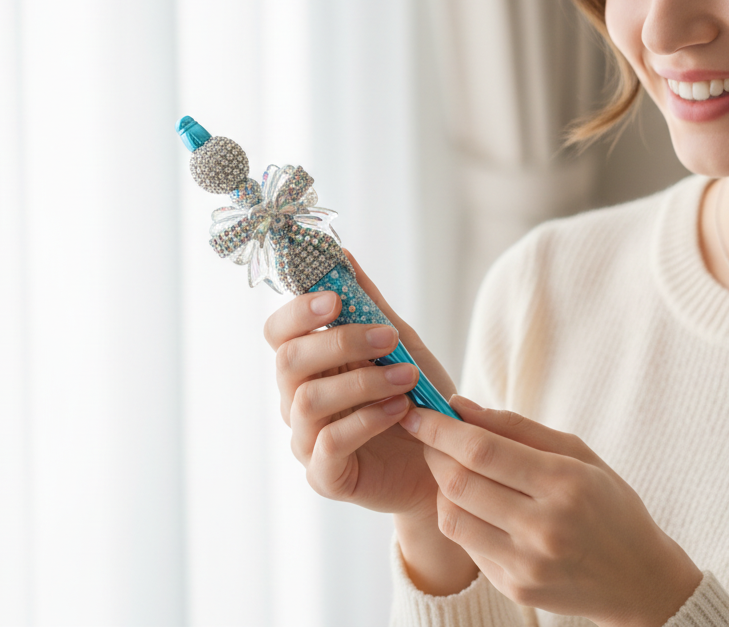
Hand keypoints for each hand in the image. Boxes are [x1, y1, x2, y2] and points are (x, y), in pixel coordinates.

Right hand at [262, 252, 456, 519]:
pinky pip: (330, 443)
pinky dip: (367, 420)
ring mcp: (306, 441)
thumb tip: (341, 253)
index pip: (278, 332)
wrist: (450, 460)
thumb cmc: (419, 400)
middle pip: (288, 361)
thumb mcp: (400, 344)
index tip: (335, 300)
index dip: (298, 311)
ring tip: (407, 377)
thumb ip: (367, 304)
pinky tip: (401, 410)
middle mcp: (297, 401)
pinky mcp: (326, 476)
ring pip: (308, 401)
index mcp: (309, 365)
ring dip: (363, 382)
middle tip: (389, 338)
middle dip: (340, 343)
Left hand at [400, 396, 702, 626]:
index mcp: (565, 484)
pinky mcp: (515, 587)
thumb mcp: (578, 455)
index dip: (441, 428)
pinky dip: (461, 516)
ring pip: (453, 516)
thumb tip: (461, 406)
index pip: (482, 450)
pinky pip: (467, 545)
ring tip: (451, 468)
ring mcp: (527, 563)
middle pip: (459, 482)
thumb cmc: (609, 505)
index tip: (417, 410)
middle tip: (427, 433)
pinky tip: (475, 503)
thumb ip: (518, 428)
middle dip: (433, 451)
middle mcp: (544, 527)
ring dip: (441, 486)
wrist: (638, 580)